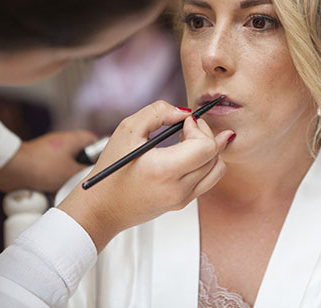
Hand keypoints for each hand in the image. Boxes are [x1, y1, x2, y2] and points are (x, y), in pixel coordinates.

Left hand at [0, 130, 97, 192]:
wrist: (12, 168)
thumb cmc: (44, 167)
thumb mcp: (72, 173)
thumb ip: (87, 172)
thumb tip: (96, 174)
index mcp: (76, 138)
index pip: (97, 143)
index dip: (102, 156)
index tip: (103, 168)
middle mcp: (65, 141)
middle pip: (83, 155)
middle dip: (83, 170)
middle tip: (86, 180)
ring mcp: (53, 150)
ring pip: (70, 164)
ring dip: (70, 176)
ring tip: (69, 187)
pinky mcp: (42, 159)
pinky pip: (56, 169)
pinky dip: (57, 178)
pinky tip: (55, 189)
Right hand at [57, 100, 233, 251]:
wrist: (103, 207)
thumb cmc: (111, 170)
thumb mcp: (127, 130)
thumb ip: (157, 112)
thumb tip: (183, 112)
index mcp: (164, 170)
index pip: (207, 147)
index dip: (200, 128)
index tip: (185, 122)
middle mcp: (178, 188)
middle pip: (215, 156)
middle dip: (206, 134)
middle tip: (187, 126)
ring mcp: (183, 199)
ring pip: (217, 168)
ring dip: (209, 149)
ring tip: (188, 140)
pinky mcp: (183, 203)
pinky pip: (208, 179)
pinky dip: (205, 163)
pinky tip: (188, 154)